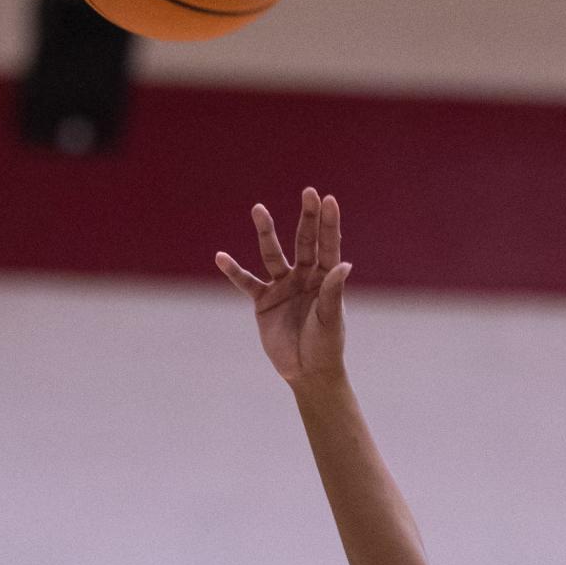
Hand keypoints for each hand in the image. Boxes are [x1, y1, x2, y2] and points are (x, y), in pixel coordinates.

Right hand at [215, 188, 350, 388]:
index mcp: (326, 279)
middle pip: (304, 241)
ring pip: (272, 254)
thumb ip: (333, 292)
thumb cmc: (325, 346)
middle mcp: (305, 276)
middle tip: (307, 192)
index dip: (328, 223)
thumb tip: (345, 264)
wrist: (306, 372)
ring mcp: (283, 286)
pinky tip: (220, 257)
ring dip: (265, 233)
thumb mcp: (330, 319)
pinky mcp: (263, 301)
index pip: (328, 245)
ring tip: (259, 209)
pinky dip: (234, 271)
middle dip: (306, 217)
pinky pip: (246, 282)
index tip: (328, 200)